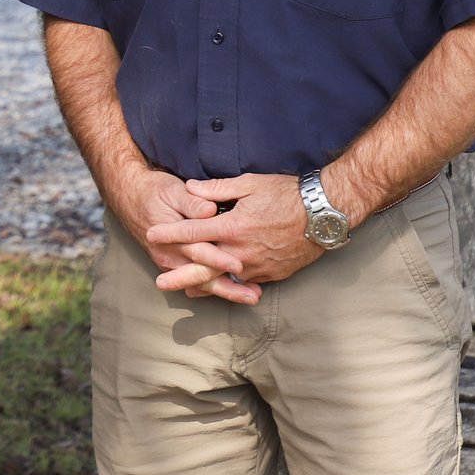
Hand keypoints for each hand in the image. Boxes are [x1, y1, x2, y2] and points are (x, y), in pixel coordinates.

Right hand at [105, 164, 253, 303]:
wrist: (130, 198)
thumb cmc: (154, 191)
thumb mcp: (172, 190)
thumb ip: (192, 201)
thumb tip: (210, 210)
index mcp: (171, 237)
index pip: (199, 251)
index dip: (219, 259)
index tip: (239, 266)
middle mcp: (170, 255)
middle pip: (202, 276)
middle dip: (229, 288)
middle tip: (253, 296)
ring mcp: (171, 263)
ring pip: (201, 283)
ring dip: (226, 291)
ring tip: (251, 297)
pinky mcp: (175, 264)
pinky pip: (196, 281)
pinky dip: (215, 287)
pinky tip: (235, 291)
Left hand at [143, 172, 326, 294]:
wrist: (323, 214)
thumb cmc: (286, 194)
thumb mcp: (250, 184)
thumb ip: (217, 188)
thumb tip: (191, 188)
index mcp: (233, 226)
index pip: (194, 231)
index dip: (170, 233)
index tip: (151, 235)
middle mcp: (241, 250)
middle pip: (203, 266)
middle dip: (179, 274)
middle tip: (159, 283)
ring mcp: (257, 266)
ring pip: (224, 279)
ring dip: (202, 285)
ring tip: (185, 291)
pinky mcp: (271, 274)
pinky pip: (245, 282)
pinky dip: (230, 287)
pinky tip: (220, 290)